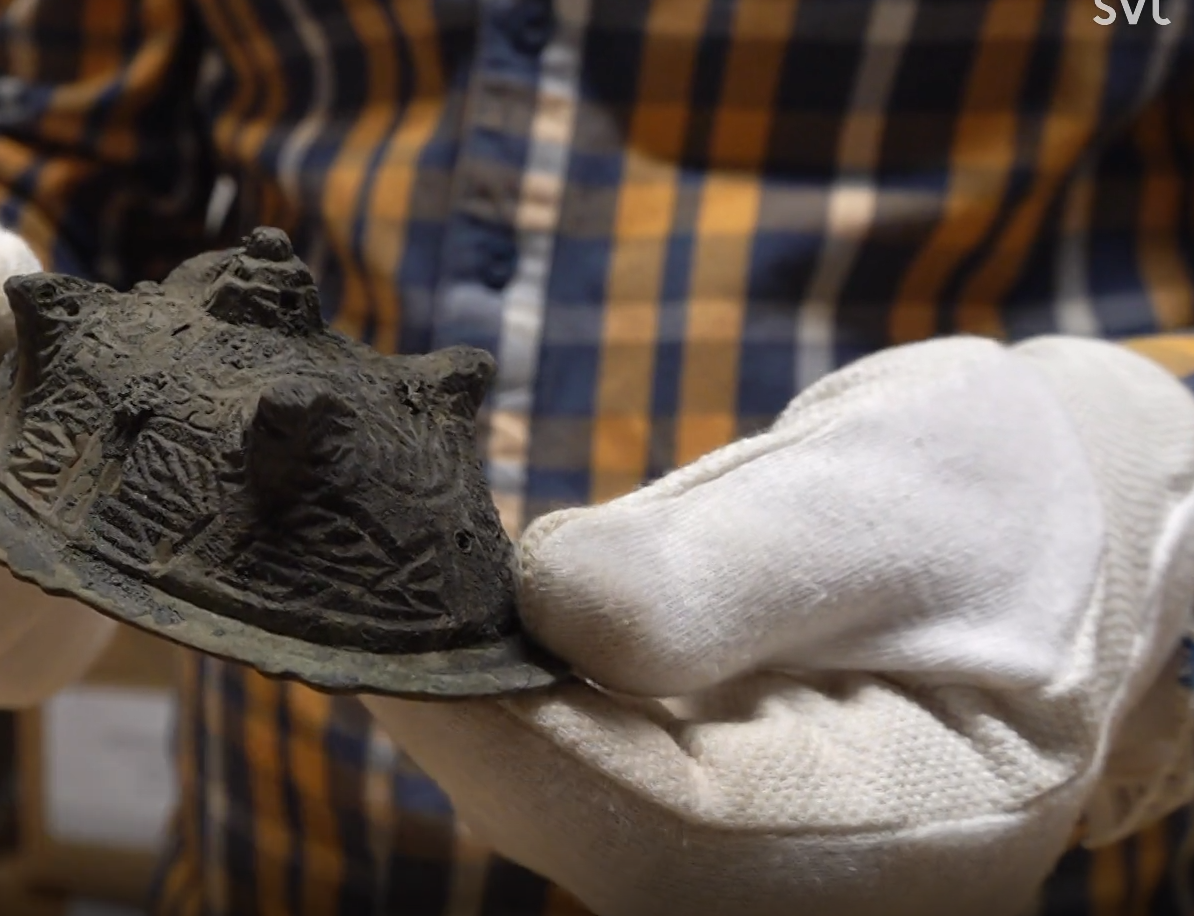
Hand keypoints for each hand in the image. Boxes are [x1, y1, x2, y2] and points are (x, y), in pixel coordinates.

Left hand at [365, 336, 1193, 915]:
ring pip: (559, 801)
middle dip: (463, 708)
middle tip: (350, 586)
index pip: (671, 818)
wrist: (1023, 524)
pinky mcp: (690, 810)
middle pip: (592, 825)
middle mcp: (815, 887)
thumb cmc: (985, 498)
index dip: (514, 725)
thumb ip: (731, 564)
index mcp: (913, 832)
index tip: (395, 626)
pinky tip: (445, 609)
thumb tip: (549, 599)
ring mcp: (747, 861)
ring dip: (461, 695)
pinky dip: (498, 685)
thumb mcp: (888, 496)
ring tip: (379, 582)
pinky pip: (565, 768)